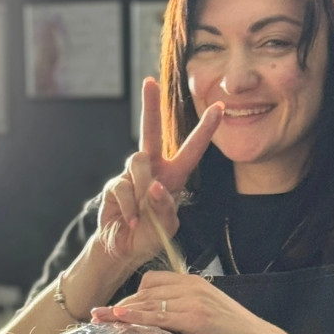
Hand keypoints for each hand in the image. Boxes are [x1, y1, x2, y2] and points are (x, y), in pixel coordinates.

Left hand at [91, 270, 282, 333]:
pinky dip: (139, 317)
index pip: (150, 283)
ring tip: (101, 319)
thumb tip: (153, 321)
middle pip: (144, 292)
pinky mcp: (197, 318)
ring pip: (148, 303)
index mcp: (192, 282)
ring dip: (122, 312)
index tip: (111, 310)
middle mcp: (192, 286)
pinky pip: (160, 316)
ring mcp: (195, 301)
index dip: (130, 297)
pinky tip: (123, 318)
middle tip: (97, 316)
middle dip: (120, 306)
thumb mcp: (204, 314)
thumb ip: (180, 312)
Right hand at [96, 78, 222, 264]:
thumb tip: (156, 187)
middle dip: (150, 106)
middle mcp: (152, 170)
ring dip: (143, 187)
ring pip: (138, 161)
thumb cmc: (149, 239)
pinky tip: (132, 222)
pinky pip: (123, 187)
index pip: (191, 149)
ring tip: (142, 214)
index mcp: (173, 177)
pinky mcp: (114, 186)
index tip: (219, 108)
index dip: (206, 129)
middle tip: (149, 82)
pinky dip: (129, 207)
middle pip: (151, 132)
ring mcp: (131, 176)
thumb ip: (164, 208)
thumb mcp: (166, 227)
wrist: (122, 251)